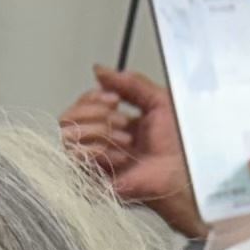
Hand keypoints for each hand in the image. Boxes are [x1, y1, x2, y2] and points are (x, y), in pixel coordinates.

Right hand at [61, 65, 205, 240]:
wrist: (182, 174)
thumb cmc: (178, 145)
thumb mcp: (159, 101)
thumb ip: (130, 83)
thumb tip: (99, 70)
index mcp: (112, 123)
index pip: (82, 105)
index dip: (92, 98)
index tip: (114, 99)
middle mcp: (97, 140)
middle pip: (68, 117)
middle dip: (95, 113)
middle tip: (123, 120)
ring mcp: (91, 160)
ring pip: (68, 135)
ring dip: (98, 132)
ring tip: (126, 140)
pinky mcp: (88, 179)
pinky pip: (73, 157)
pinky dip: (97, 151)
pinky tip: (120, 157)